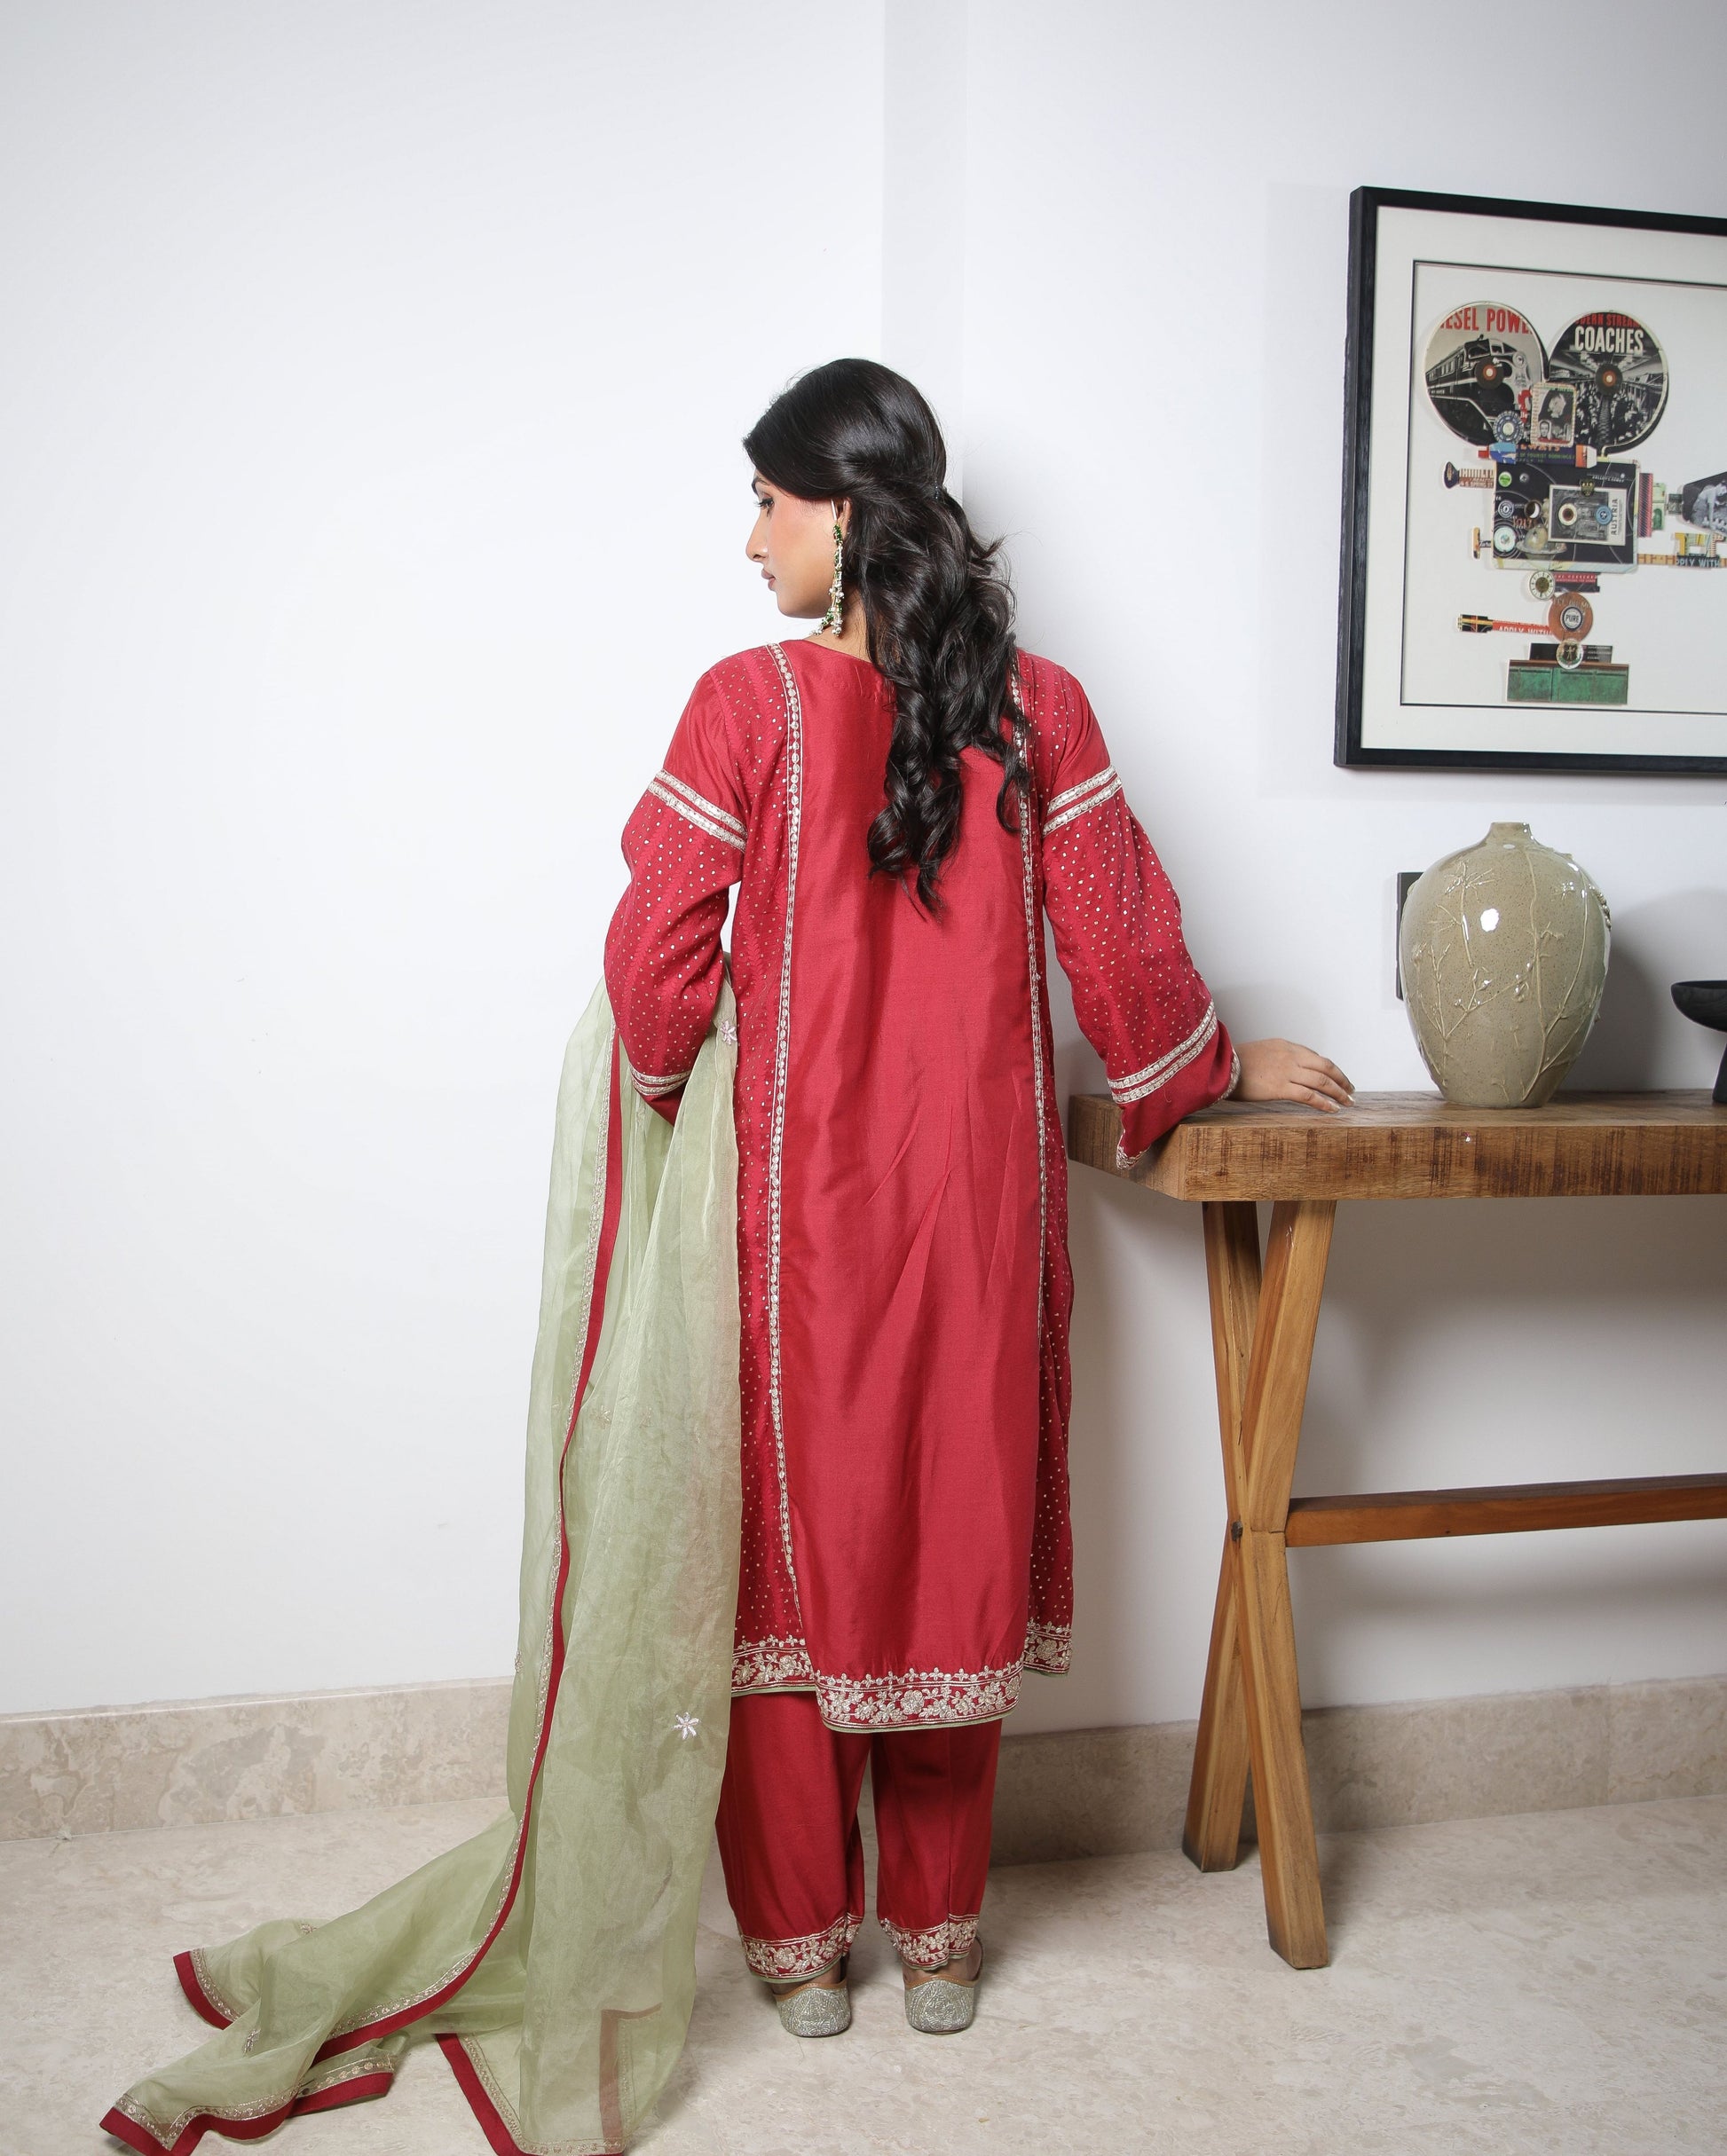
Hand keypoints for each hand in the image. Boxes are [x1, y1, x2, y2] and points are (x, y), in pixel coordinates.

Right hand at [1233, 1038, 1353, 1112]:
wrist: (1218, 1065)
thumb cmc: (1232, 1062)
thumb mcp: (1259, 1052)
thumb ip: (1277, 1059)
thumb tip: (1287, 1072)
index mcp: (1285, 1046)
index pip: (1315, 1057)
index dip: (1330, 1069)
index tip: (1337, 1078)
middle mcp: (1290, 1056)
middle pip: (1326, 1067)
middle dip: (1342, 1079)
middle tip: (1351, 1090)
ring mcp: (1287, 1071)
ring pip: (1322, 1082)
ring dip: (1339, 1093)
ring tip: (1348, 1102)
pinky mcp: (1280, 1087)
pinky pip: (1309, 1096)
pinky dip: (1324, 1103)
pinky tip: (1333, 1109)